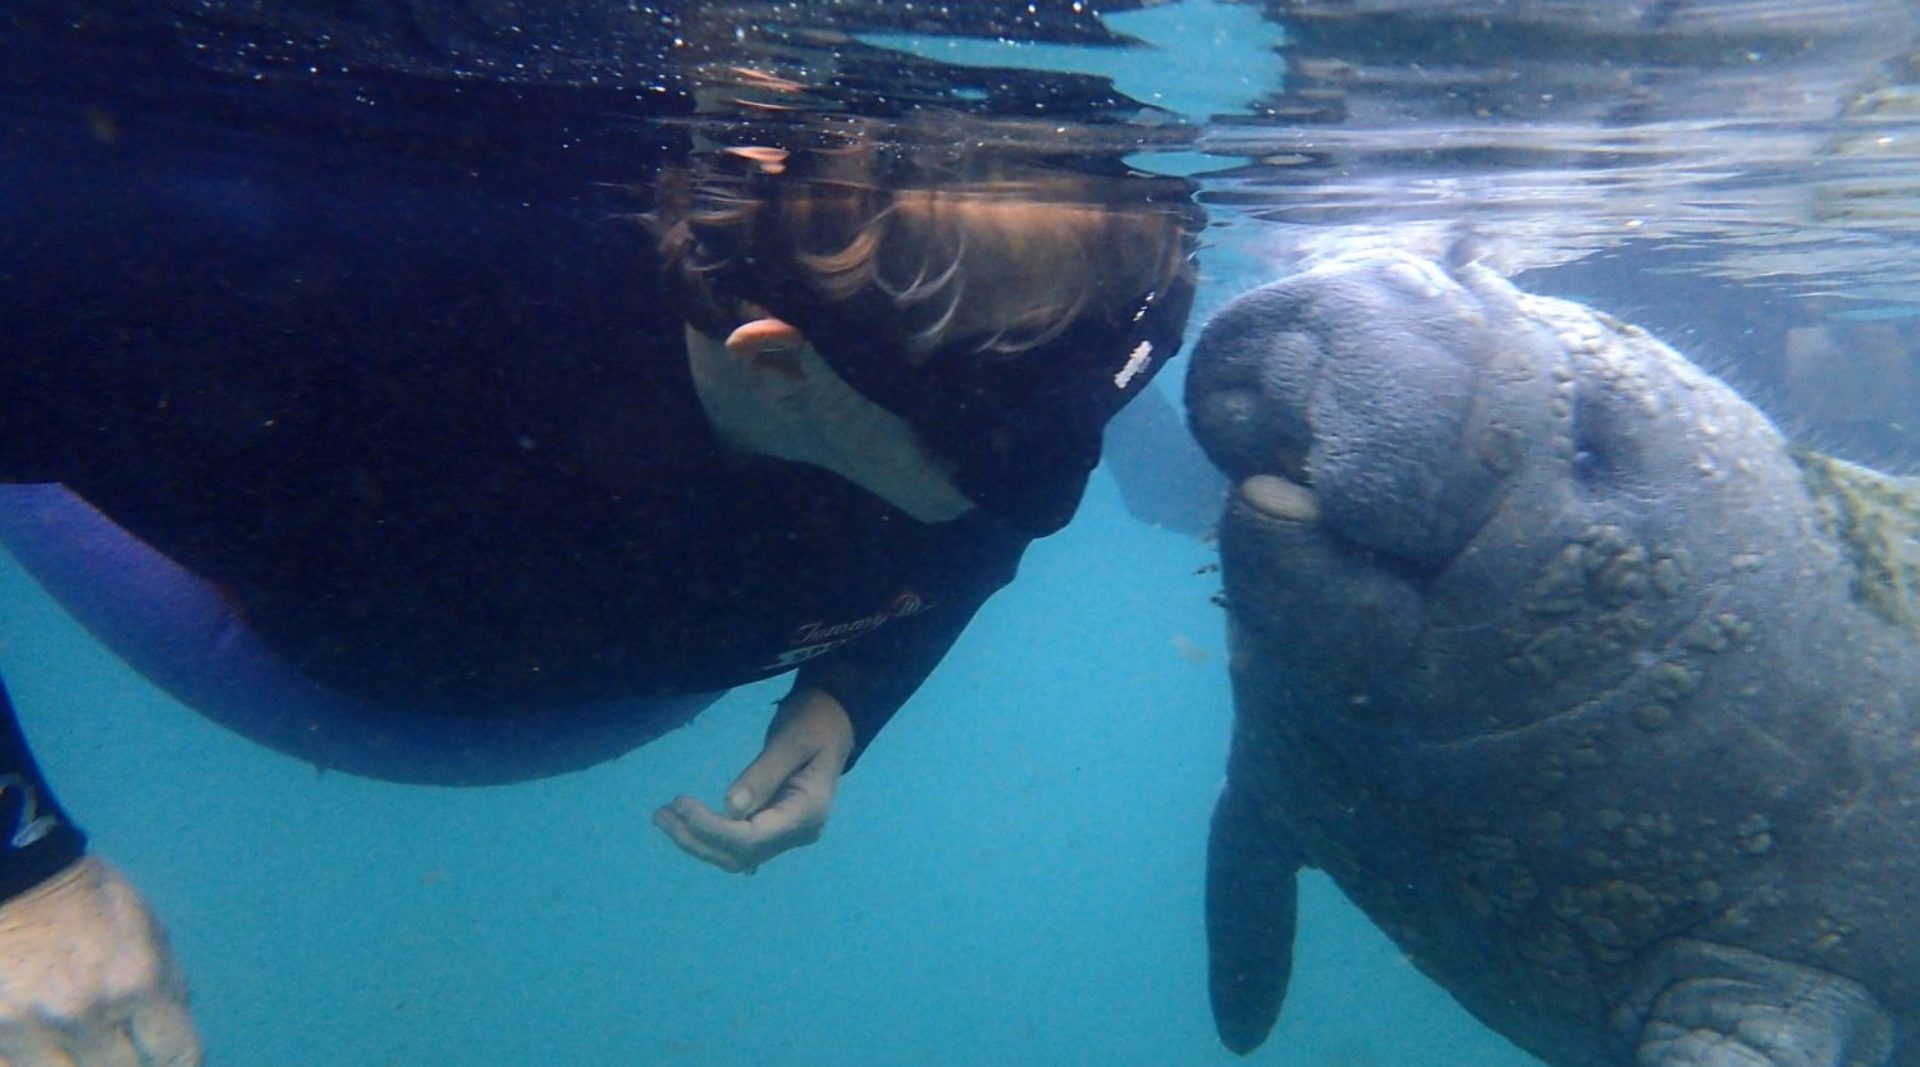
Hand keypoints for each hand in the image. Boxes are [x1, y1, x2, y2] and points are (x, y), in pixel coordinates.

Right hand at [0, 857, 200, 1065]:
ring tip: (81, 1039)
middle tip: (123, 1044)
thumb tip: (176, 1019)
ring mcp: (31, 1030)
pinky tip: (42, 1042)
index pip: (176, 1050)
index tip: (171, 1058)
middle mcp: (85, 1011)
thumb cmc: (84, 895)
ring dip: (80, 1062)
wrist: (13, 876)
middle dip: (129, 1059)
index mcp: (134, 980)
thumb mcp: (145, 923)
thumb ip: (167, 977)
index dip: (180, 1060)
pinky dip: (34, 1062)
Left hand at [654, 687, 854, 873]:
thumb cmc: (815, 723)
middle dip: (698, 839)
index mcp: (808, 812)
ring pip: (737, 856)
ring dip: (698, 842)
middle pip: (741, 854)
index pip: (752, 837)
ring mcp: (788, 834)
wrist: (833, 723)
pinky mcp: (776, 828)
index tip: (680, 805)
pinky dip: (710, 837)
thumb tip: (729, 808)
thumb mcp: (790, 740)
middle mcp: (799, 832)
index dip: (712, 828)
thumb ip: (763, 774)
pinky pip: (740, 844)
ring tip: (663, 817)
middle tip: (660, 814)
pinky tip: (684, 824)